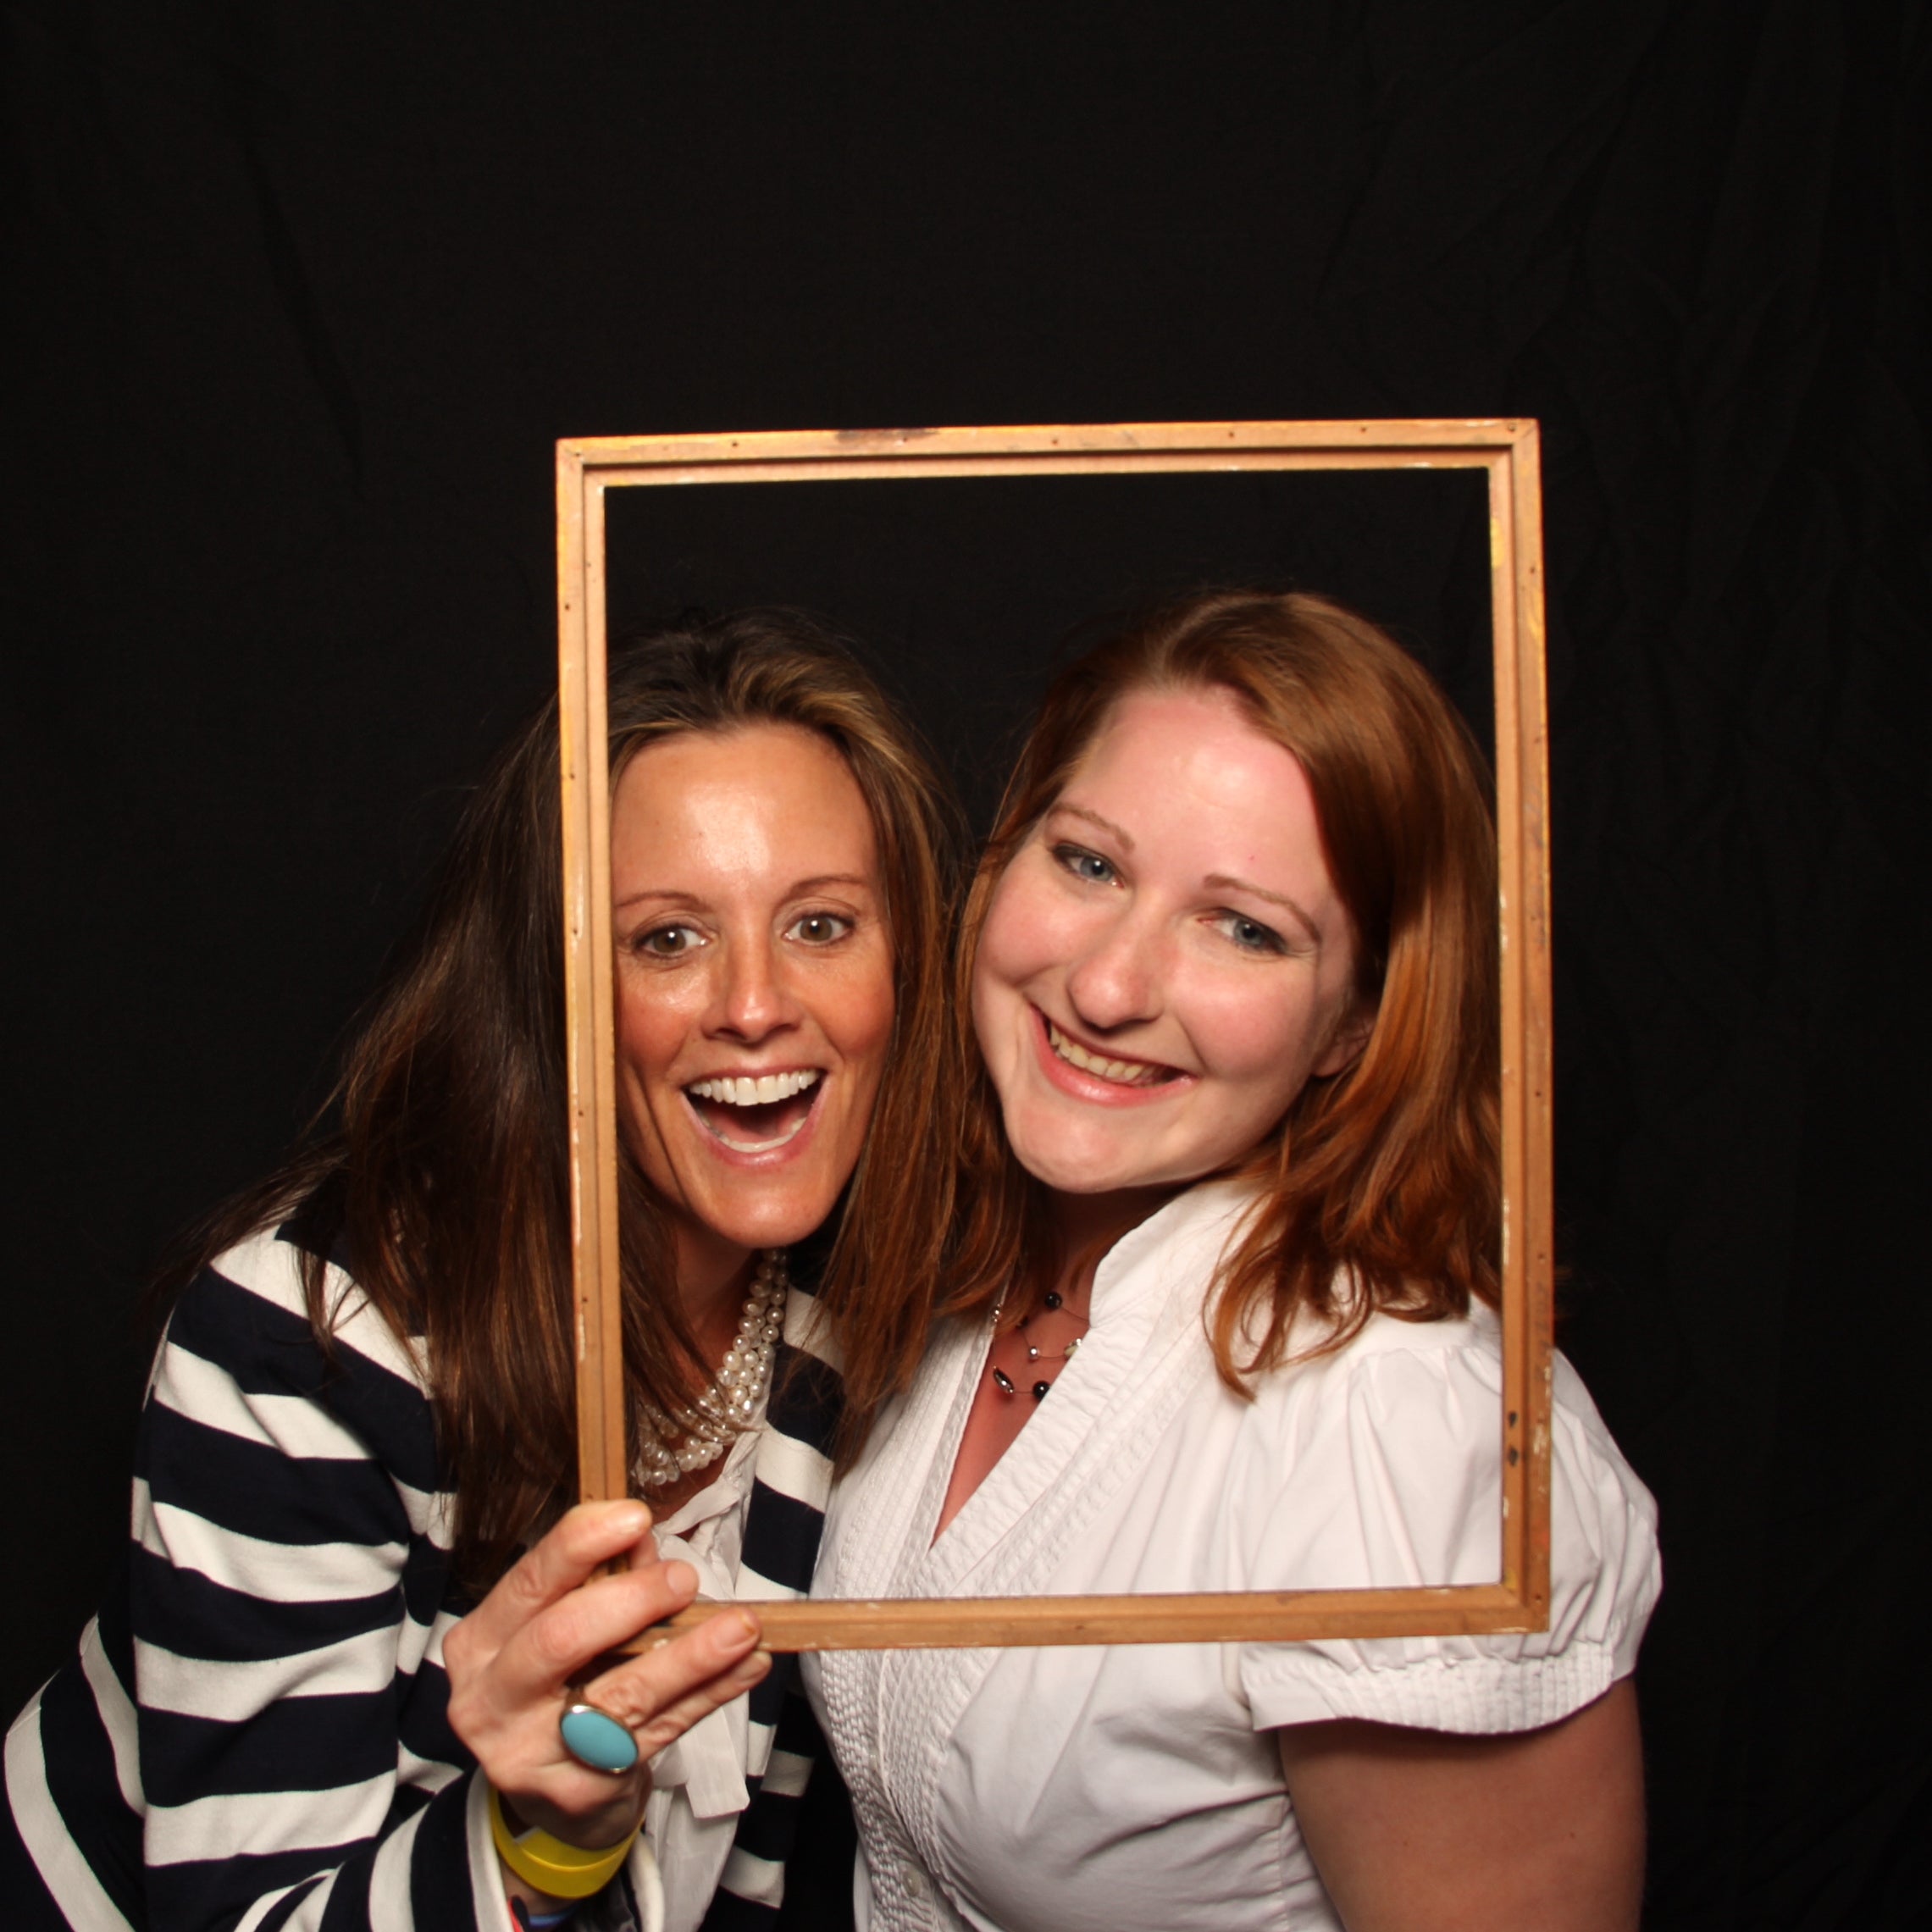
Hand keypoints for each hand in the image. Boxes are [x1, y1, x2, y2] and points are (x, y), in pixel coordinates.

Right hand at [443, 1500, 770, 1859]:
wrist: (549, 1794)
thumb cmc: (555, 1688)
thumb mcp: (561, 1629)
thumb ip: (601, 1583)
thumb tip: (644, 1541)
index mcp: (479, 1644)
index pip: (528, 1583)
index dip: (580, 1545)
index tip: (634, 1516)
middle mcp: (491, 1701)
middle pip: (562, 1639)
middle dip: (633, 1600)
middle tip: (684, 1578)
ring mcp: (530, 1754)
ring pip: (623, 1695)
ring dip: (691, 1654)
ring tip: (742, 1627)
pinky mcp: (579, 1792)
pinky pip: (659, 1732)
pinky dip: (710, 1694)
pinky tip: (746, 1666)